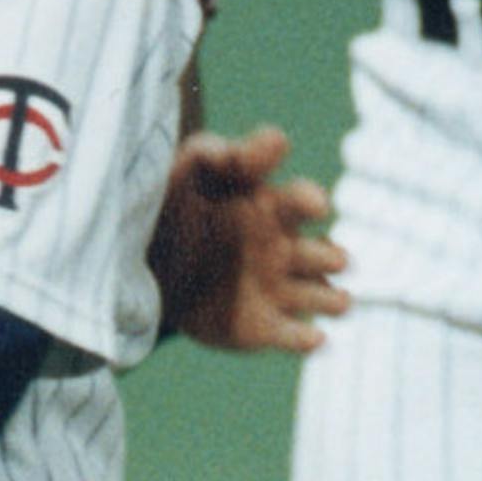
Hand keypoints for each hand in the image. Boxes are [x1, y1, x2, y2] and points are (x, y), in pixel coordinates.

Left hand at [149, 125, 348, 353]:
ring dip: (334, 299)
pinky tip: (316, 339)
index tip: (315, 205)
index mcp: (275, 208)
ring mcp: (278, 290)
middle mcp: (286, 249)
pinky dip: (307, 340)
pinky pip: (293, 336)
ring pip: (323, 296)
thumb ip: (233, 154)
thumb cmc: (176, 202)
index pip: (303, 203)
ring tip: (340, 301)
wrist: (141, 258)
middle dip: (332, 257)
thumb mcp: (196, 168)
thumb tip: (278, 140)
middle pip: (325, 254)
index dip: (312, 202)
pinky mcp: (261, 328)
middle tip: (334, 258)